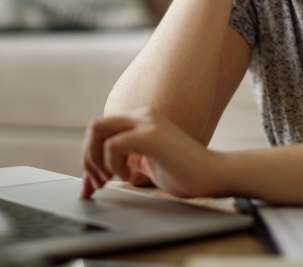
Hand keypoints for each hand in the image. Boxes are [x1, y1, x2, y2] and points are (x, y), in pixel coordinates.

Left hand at [80, 107, 226, 198]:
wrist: (215, 175)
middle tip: (96, 184)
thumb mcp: (146, 165)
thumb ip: (125, 162)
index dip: (89, 158)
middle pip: (94, 127)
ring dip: (96, 160)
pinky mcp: (151, 135)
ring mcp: (147, 122)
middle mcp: (142, 115)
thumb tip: (97, 173)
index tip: (91, 186)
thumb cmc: (186, 173)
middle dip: (88, 158)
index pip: (101, 131)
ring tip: (111, 179)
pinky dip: (113, 164)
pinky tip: (130, 176)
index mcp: (141, 120)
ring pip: (98, 130)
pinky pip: (113, 145)